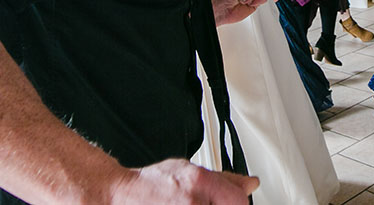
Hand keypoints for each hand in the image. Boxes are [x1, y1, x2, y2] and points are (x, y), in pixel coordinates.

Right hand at [111, 158, 258, 204]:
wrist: (123, 195)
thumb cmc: (153, 184)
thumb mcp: (189, 170)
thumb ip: (222, 179)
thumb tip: (250, 183)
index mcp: (199, 182)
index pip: (239, 201)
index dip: (238, 202)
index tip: (231, 202)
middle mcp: (193, 202)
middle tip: (202, 202)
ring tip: (190, 204)